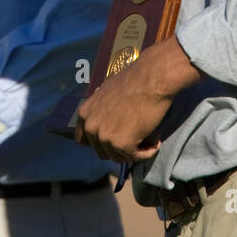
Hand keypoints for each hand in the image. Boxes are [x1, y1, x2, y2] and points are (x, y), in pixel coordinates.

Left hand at [75, 35, 200, 162]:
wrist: (151, 79)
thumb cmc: (133, 81)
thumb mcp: (106, 92)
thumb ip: (101, 108)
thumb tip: (106, 117)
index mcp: (85, 113)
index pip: (82, 140)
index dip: (98, 143)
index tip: (112, 140)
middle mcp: (91, 127)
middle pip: (101, 152)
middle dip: (117, 149)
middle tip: (133, 141)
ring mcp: (105, 137)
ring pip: (118, 157)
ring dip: (133, 152)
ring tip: (147, 141)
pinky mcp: (122, 144)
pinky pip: (135, 157)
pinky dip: (146, 153)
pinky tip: (154, 144)